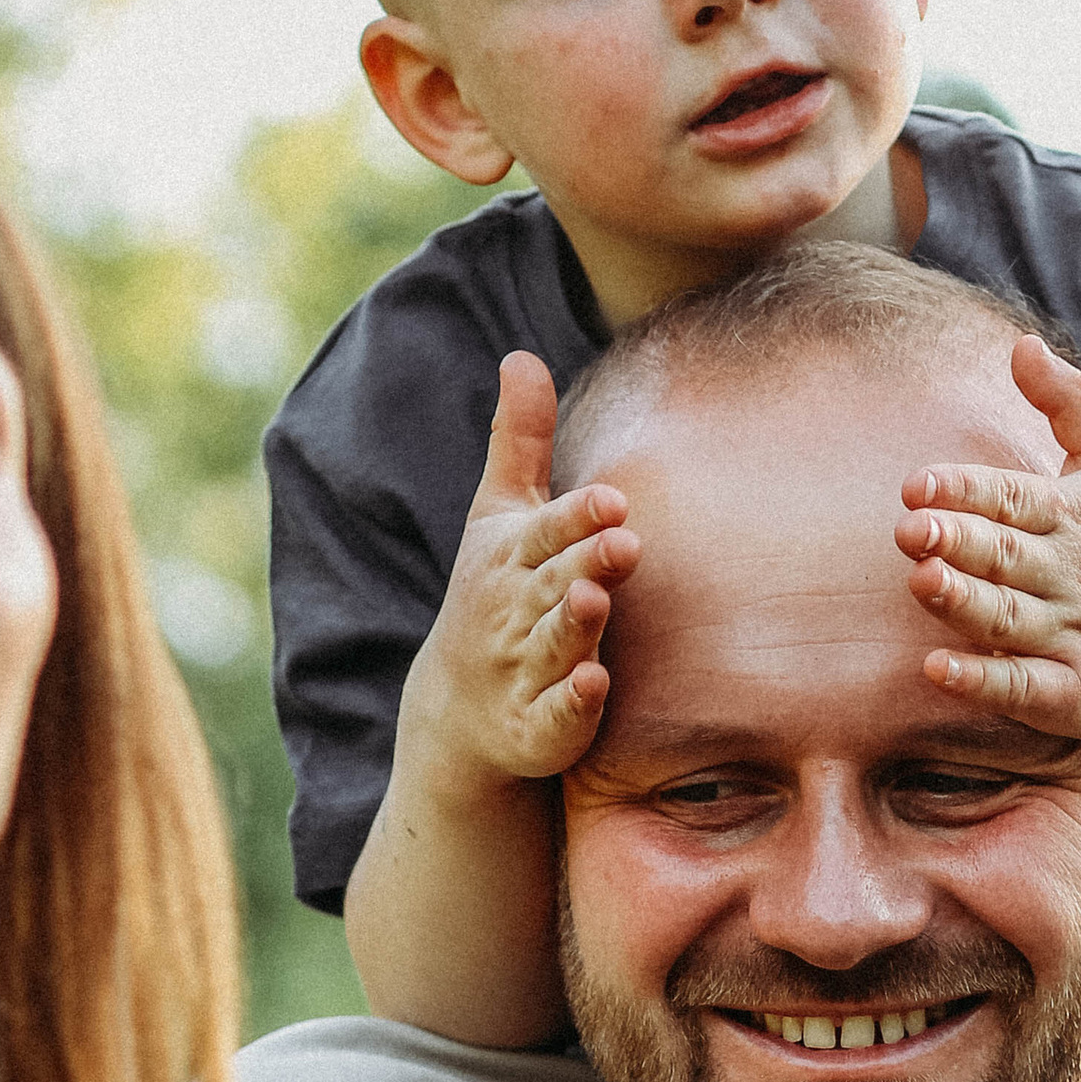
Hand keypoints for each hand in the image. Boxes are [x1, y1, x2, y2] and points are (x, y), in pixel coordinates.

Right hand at [406, 353, 638, 789]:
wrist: (458, 708)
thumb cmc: (495, 592)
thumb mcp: (500, 517)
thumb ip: (520, 441)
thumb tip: (520, 355)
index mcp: (512, 556)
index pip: (547, 531)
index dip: (577, 518)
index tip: (611, 499)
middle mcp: (514, 611)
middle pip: (553, 583)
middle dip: (585, 562)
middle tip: (623, 538)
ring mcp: (523, 670)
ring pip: (551, 645)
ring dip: (573, 625)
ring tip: (594, 599)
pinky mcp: (537, 725)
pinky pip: (556, 714)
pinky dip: (571, 703)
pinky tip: (594, 685)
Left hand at [897, 335, 1080, 740]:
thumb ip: (1070, 402)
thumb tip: (1019, 344)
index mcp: (1078, 516)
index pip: (1015, 497)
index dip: (967, 492)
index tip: (917, 486)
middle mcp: (1076, 575)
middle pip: (1009, 555)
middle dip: (960, 541)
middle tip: (909, 530)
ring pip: (1012, 619)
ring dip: (966, 603)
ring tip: (922, 583)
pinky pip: (1026, 687)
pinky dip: (985, 681)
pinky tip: (938, 671)